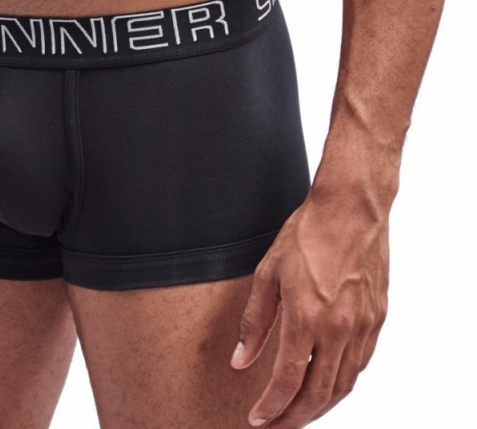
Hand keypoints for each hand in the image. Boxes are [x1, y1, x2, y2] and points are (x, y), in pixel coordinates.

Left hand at [230, 185, 389, 427]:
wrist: (351, 210)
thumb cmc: (305, 235)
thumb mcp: (267, 274)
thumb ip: (254, 322)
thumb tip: (240, 360)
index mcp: (307, 317)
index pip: (288, 381)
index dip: (271, 408)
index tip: (257, 421)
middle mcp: (339, 329)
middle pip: (319, 395)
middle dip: (294, 418)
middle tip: (275, 427)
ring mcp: (363, 326)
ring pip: (343, 385)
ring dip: (319, 407)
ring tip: (297, 412)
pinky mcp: (377, 319)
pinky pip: (359, 364)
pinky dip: (340, 383)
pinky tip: (325, 384)